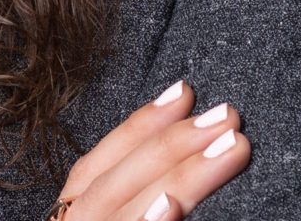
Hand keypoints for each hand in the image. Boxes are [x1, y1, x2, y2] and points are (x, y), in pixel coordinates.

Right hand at [45, 80, 250, 219]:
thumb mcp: (109, 210)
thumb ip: (129, 190)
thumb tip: (179, 157)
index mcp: (71, 214)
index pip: (98, 163)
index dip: (140, 124)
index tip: (184, 91)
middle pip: (118, 180)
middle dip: (174, 143)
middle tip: (227, 116)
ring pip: (126, 209)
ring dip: (181, 175)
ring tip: (230, 147)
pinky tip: (172, 206)